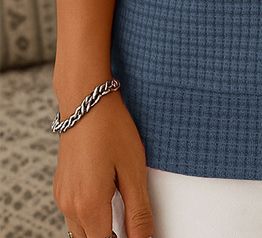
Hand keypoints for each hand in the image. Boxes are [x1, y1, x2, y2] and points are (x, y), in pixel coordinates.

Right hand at [53, 89, 154, 237]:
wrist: (86, 100)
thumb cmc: (112, 129)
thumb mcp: (133, 170)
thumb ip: (138, 212)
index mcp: (89, 205)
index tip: (137, 233)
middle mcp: (70, 206)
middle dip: (112, 237)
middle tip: (132, 223)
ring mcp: (62, 196)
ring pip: (81, 230)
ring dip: (100, 228)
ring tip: (123, 212)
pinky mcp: (61, 187)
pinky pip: (74, 214)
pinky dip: (91, 215)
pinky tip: (107, 197)